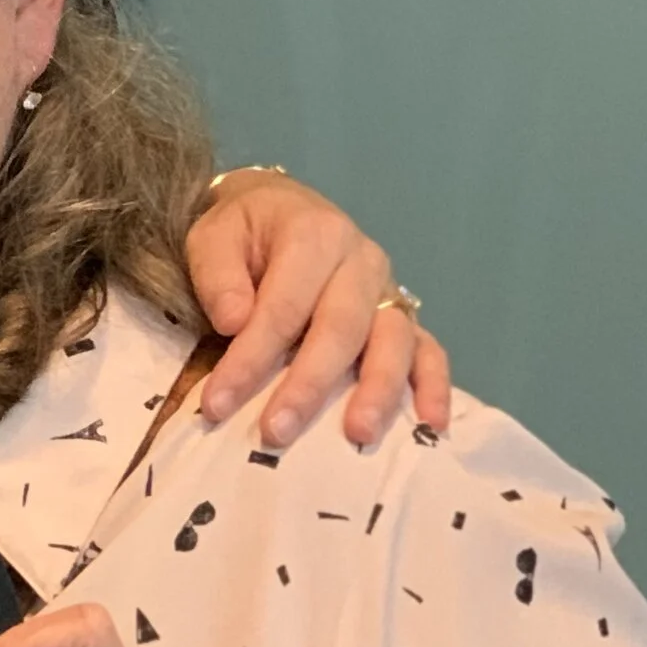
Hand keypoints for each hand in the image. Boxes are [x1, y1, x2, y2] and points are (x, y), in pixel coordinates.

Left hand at [185, 169, 450, 449]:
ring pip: (393, 342)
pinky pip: (428, 349)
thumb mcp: (212, 238)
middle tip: (277, 431)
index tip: (216, 403)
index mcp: (314, 235)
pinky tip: (431, 423)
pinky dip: (434, 385)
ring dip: (377, 391)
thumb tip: (235, 322)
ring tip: (358, 435)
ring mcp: (388, 290)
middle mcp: (361, 261)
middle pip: (340, 329)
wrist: (280, 212)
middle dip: (308, 385)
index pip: (283, 307)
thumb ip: (218, 276)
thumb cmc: (244, 234)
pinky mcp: (403, 316)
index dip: (250, 358)